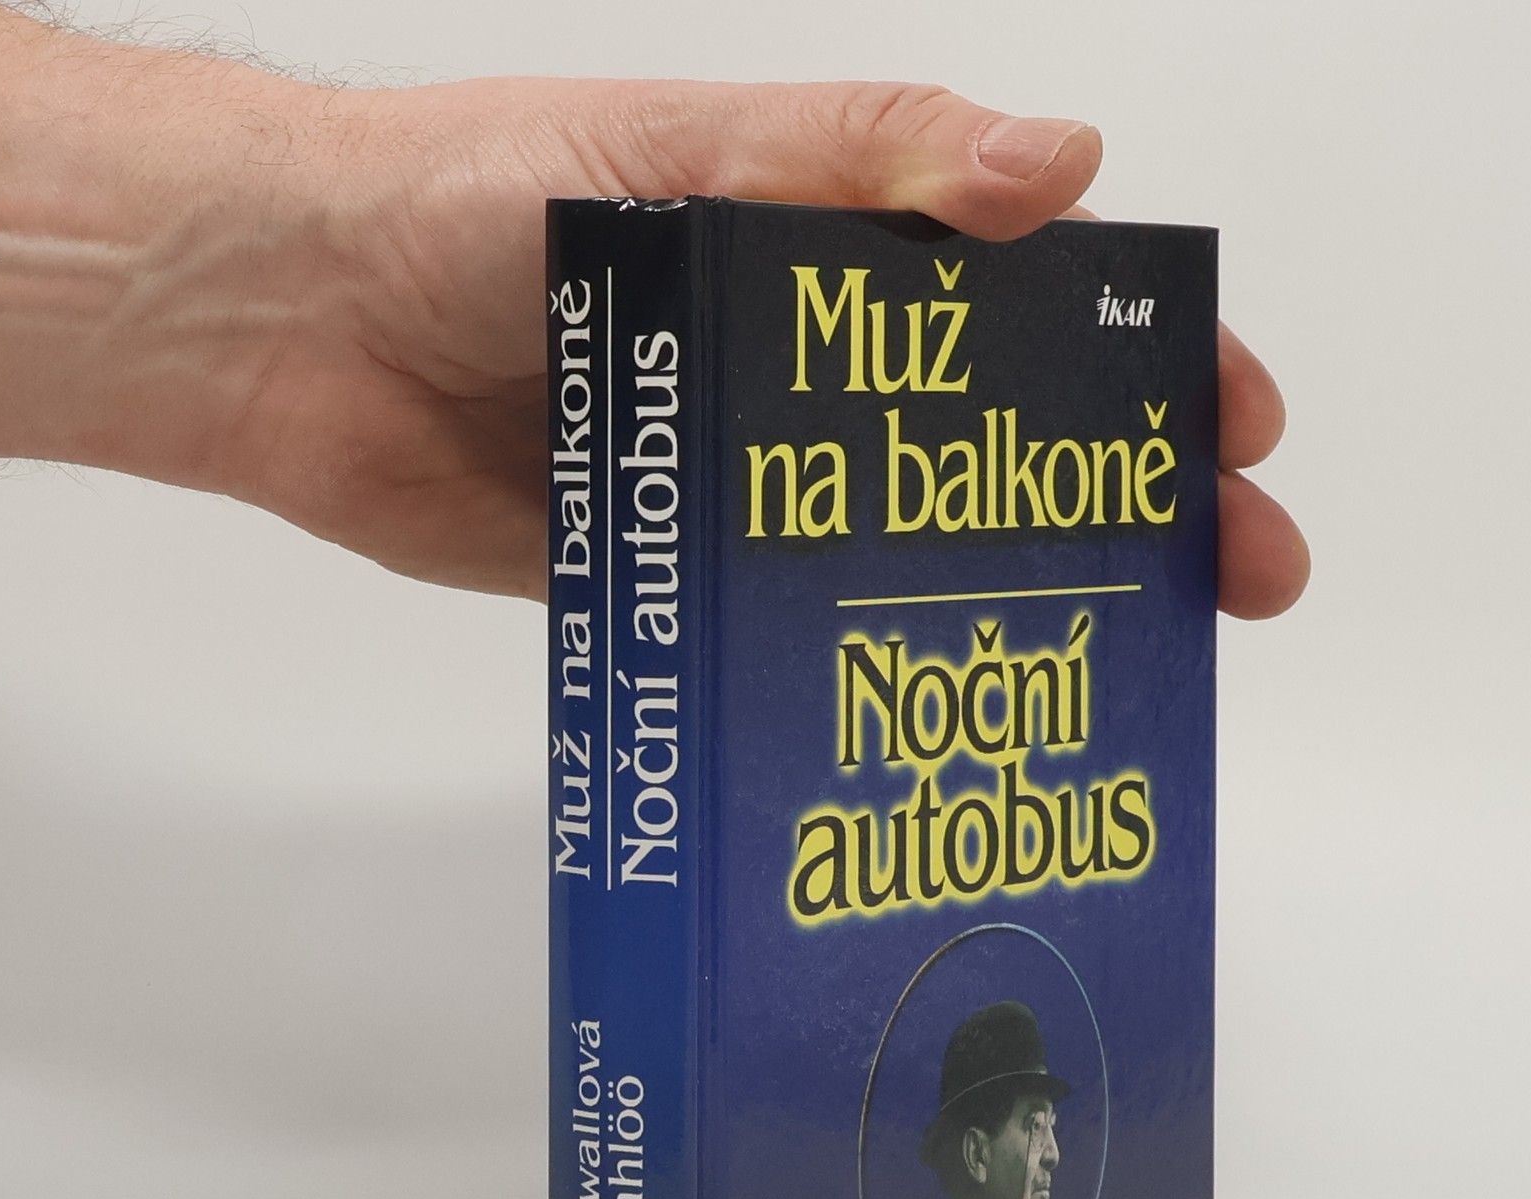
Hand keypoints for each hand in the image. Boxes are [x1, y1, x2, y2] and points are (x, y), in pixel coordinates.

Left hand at [0, 5, 1307, 612]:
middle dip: (1130, 507)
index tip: (1236, 430)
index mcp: (829, 258)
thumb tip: (1060, 167)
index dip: (1146, 366)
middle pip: (1005, 450)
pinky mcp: (676, 578)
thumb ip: (860, 159)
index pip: (1034, 311)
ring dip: (1021, 604)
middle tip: (1230, 579)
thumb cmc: (475, 199)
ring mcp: (746, 489)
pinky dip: (867, 667)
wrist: (295, 324)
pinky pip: (788, 628)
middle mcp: (804, 380)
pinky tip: (944, 718)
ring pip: (914, 552)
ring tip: (1117, 672)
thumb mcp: (686, 148)